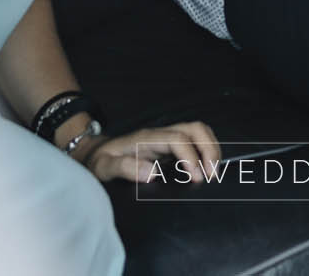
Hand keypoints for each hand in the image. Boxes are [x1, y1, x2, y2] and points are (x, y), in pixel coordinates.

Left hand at [83, 121, 221, 185]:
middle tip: (211, 175)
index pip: (177, 139)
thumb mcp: (105, 167)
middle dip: (209, 149)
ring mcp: (167, 138)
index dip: (191, 156)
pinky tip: (206, 170)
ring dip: (211, 149)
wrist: (95, 153)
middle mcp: (160, 134)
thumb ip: (125, 168)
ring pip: (198, 132)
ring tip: (213, 173)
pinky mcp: (170, 147)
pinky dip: (206, 152)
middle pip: (194, 129)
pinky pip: (195, 142)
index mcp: (147, 138)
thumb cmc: (100, 161)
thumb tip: (151, 173)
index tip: (196, 178)